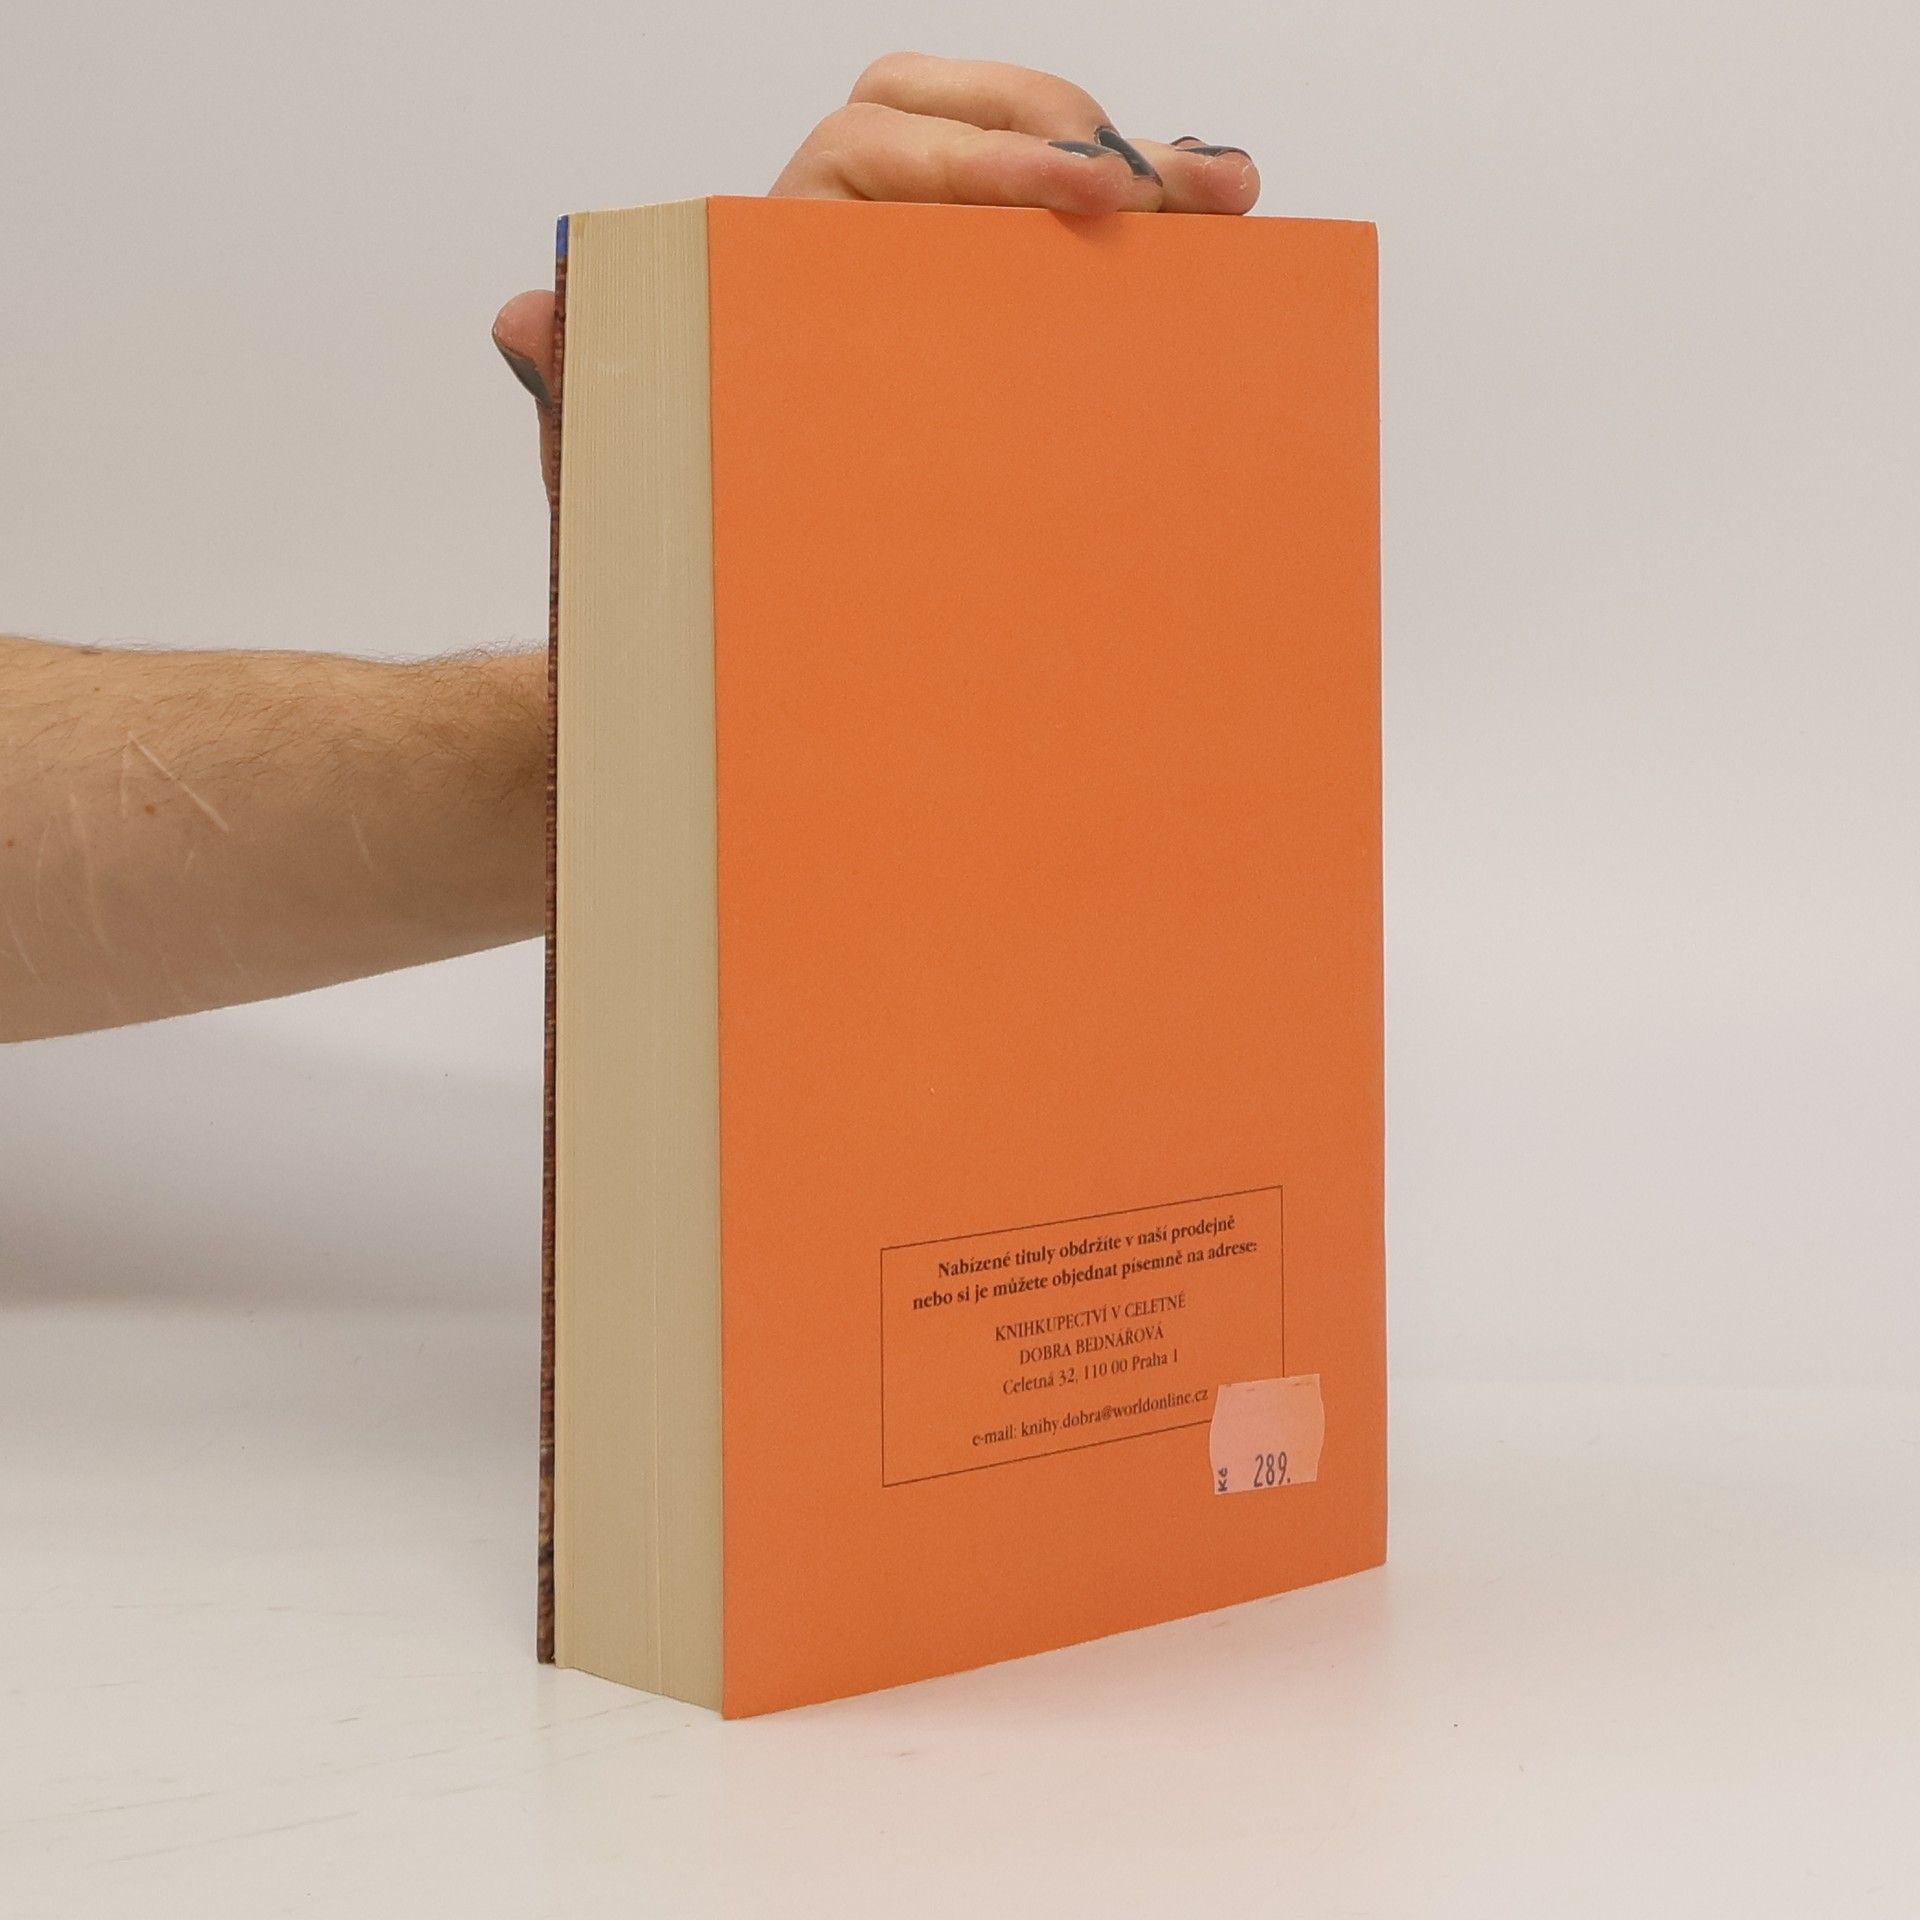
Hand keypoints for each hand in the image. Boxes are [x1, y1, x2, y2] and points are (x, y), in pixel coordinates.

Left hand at [490, 53, 1258, 498]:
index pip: (877, 149)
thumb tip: (537, 318)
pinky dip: (1137, 252)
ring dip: (1133, 172)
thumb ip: (592, 390)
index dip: (980, 154)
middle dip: (1075, 134)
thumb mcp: (622, 480)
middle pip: (967, 125)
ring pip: (1027, 184)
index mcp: (771, 263)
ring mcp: (922, 299)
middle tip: (1174, 190)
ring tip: (1228, 199)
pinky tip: (1215, 249)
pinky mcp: (982, 349)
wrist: (691, 653)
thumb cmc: (654, 556)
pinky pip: (1060, 272)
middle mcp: (848, 256)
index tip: (1075, 191)